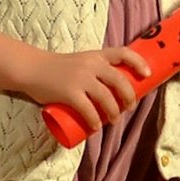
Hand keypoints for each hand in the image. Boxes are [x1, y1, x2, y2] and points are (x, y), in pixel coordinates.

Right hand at [23, 46, 151, 132]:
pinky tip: (96, 127)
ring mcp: (80, 79)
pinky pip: (88, 110)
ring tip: (113, 120)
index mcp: (96, 56)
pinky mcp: (69, 93)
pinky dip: (95, 121)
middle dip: (128, 97)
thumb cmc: (57, 68)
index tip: (147, 74)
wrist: (32, 69)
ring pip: (107, 98)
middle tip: (128, 107)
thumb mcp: (80, 62)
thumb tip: (114, 90)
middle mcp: (91, 65)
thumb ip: (95, 70)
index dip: (139, 63)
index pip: (123, 53)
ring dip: (114, 113)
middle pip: (119, 81)